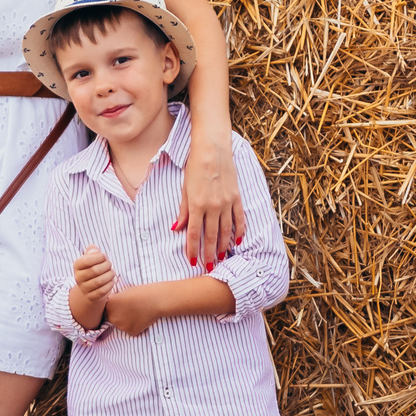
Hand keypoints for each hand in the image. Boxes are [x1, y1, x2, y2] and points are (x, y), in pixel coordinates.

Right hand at [70, 246, 116, 331]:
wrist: (91, 286)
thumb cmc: (93, 267)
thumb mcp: (91, 256)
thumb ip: (92, 250)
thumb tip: (95, 252)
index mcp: (77, 265)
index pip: (87, 260)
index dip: (99, 257)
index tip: (104, 257)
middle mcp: (78, 277)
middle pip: (95, 271)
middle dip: (106, 266)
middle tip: (110, 264)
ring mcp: (84, 288)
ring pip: (99, 282)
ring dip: (109, 275)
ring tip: (112, 272)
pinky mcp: (91, 297)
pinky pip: (102, 291)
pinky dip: (109, 285)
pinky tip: (111, 280)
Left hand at [106, 282, 161, 337]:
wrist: (156, 299)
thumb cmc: (141, 292)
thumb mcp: (124, 292)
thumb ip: (116, 299)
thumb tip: (112, 304)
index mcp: (109, 305)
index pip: (107, 309)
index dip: (115, 307)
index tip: (124, 304)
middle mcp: (112, 317)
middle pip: (112, 319)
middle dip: (119, 316)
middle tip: (131, 309)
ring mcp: (121, 326)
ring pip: (122, 325)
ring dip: (127, 322)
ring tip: (138, 313)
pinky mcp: (131, 332)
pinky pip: (131, 330)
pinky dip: (136, 326)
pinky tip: (142, 319)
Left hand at [177, 133, 244, 265]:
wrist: (212, 148)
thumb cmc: (195, 166)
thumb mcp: (185, 188)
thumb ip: (183, 210)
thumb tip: (175, 228)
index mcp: (197, 205)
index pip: (193, 233)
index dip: (192, 249)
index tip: (192, 261)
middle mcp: (212, 206)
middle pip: (211, 236)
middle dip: (209, 253)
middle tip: (209, 267)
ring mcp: (226, 202)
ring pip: (226, 230)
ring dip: (224, 246)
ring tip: (222, 258)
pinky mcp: (236, 197)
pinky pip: (239, 219)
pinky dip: (239, 231)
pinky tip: (237, 242)